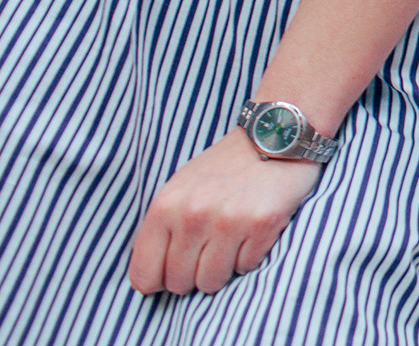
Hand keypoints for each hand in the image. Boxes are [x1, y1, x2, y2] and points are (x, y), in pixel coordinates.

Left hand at [126, 129, 321, 295]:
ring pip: (211, 282)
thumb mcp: (180, 188)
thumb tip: (150, 278)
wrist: (275, 135)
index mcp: (165, 205)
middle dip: (192, 274)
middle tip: (207, 250)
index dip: (157, 280)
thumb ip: (162, 229)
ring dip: (221, 269)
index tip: (171, 271)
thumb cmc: (224, 166)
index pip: (143, 276)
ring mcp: (228, 221)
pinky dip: (248, 256)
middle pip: (179, 284)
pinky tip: (251, 232)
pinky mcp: (262, 224)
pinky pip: (245, 268)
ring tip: (230, 242)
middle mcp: (193, 214)